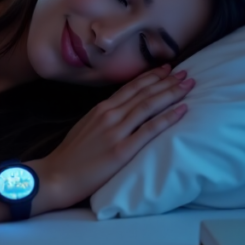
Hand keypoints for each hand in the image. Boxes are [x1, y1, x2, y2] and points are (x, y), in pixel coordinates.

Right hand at [34, 64, 194, 210]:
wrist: (56, 176)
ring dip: (171, 93)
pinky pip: (149, 130)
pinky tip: (182, 109)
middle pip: (144, 93)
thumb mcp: (85, 126)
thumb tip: (121, 110)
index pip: (131, 87)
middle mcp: (110, 115)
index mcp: (101, 109)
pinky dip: (168, 118)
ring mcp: (116, 132)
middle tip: (185, 72)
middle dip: (166, 81)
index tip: (166, 69)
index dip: (151, 76)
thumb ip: (103, 116)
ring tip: (189, 84)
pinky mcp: (122, 150)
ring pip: (149, 106)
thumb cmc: (70, 155)